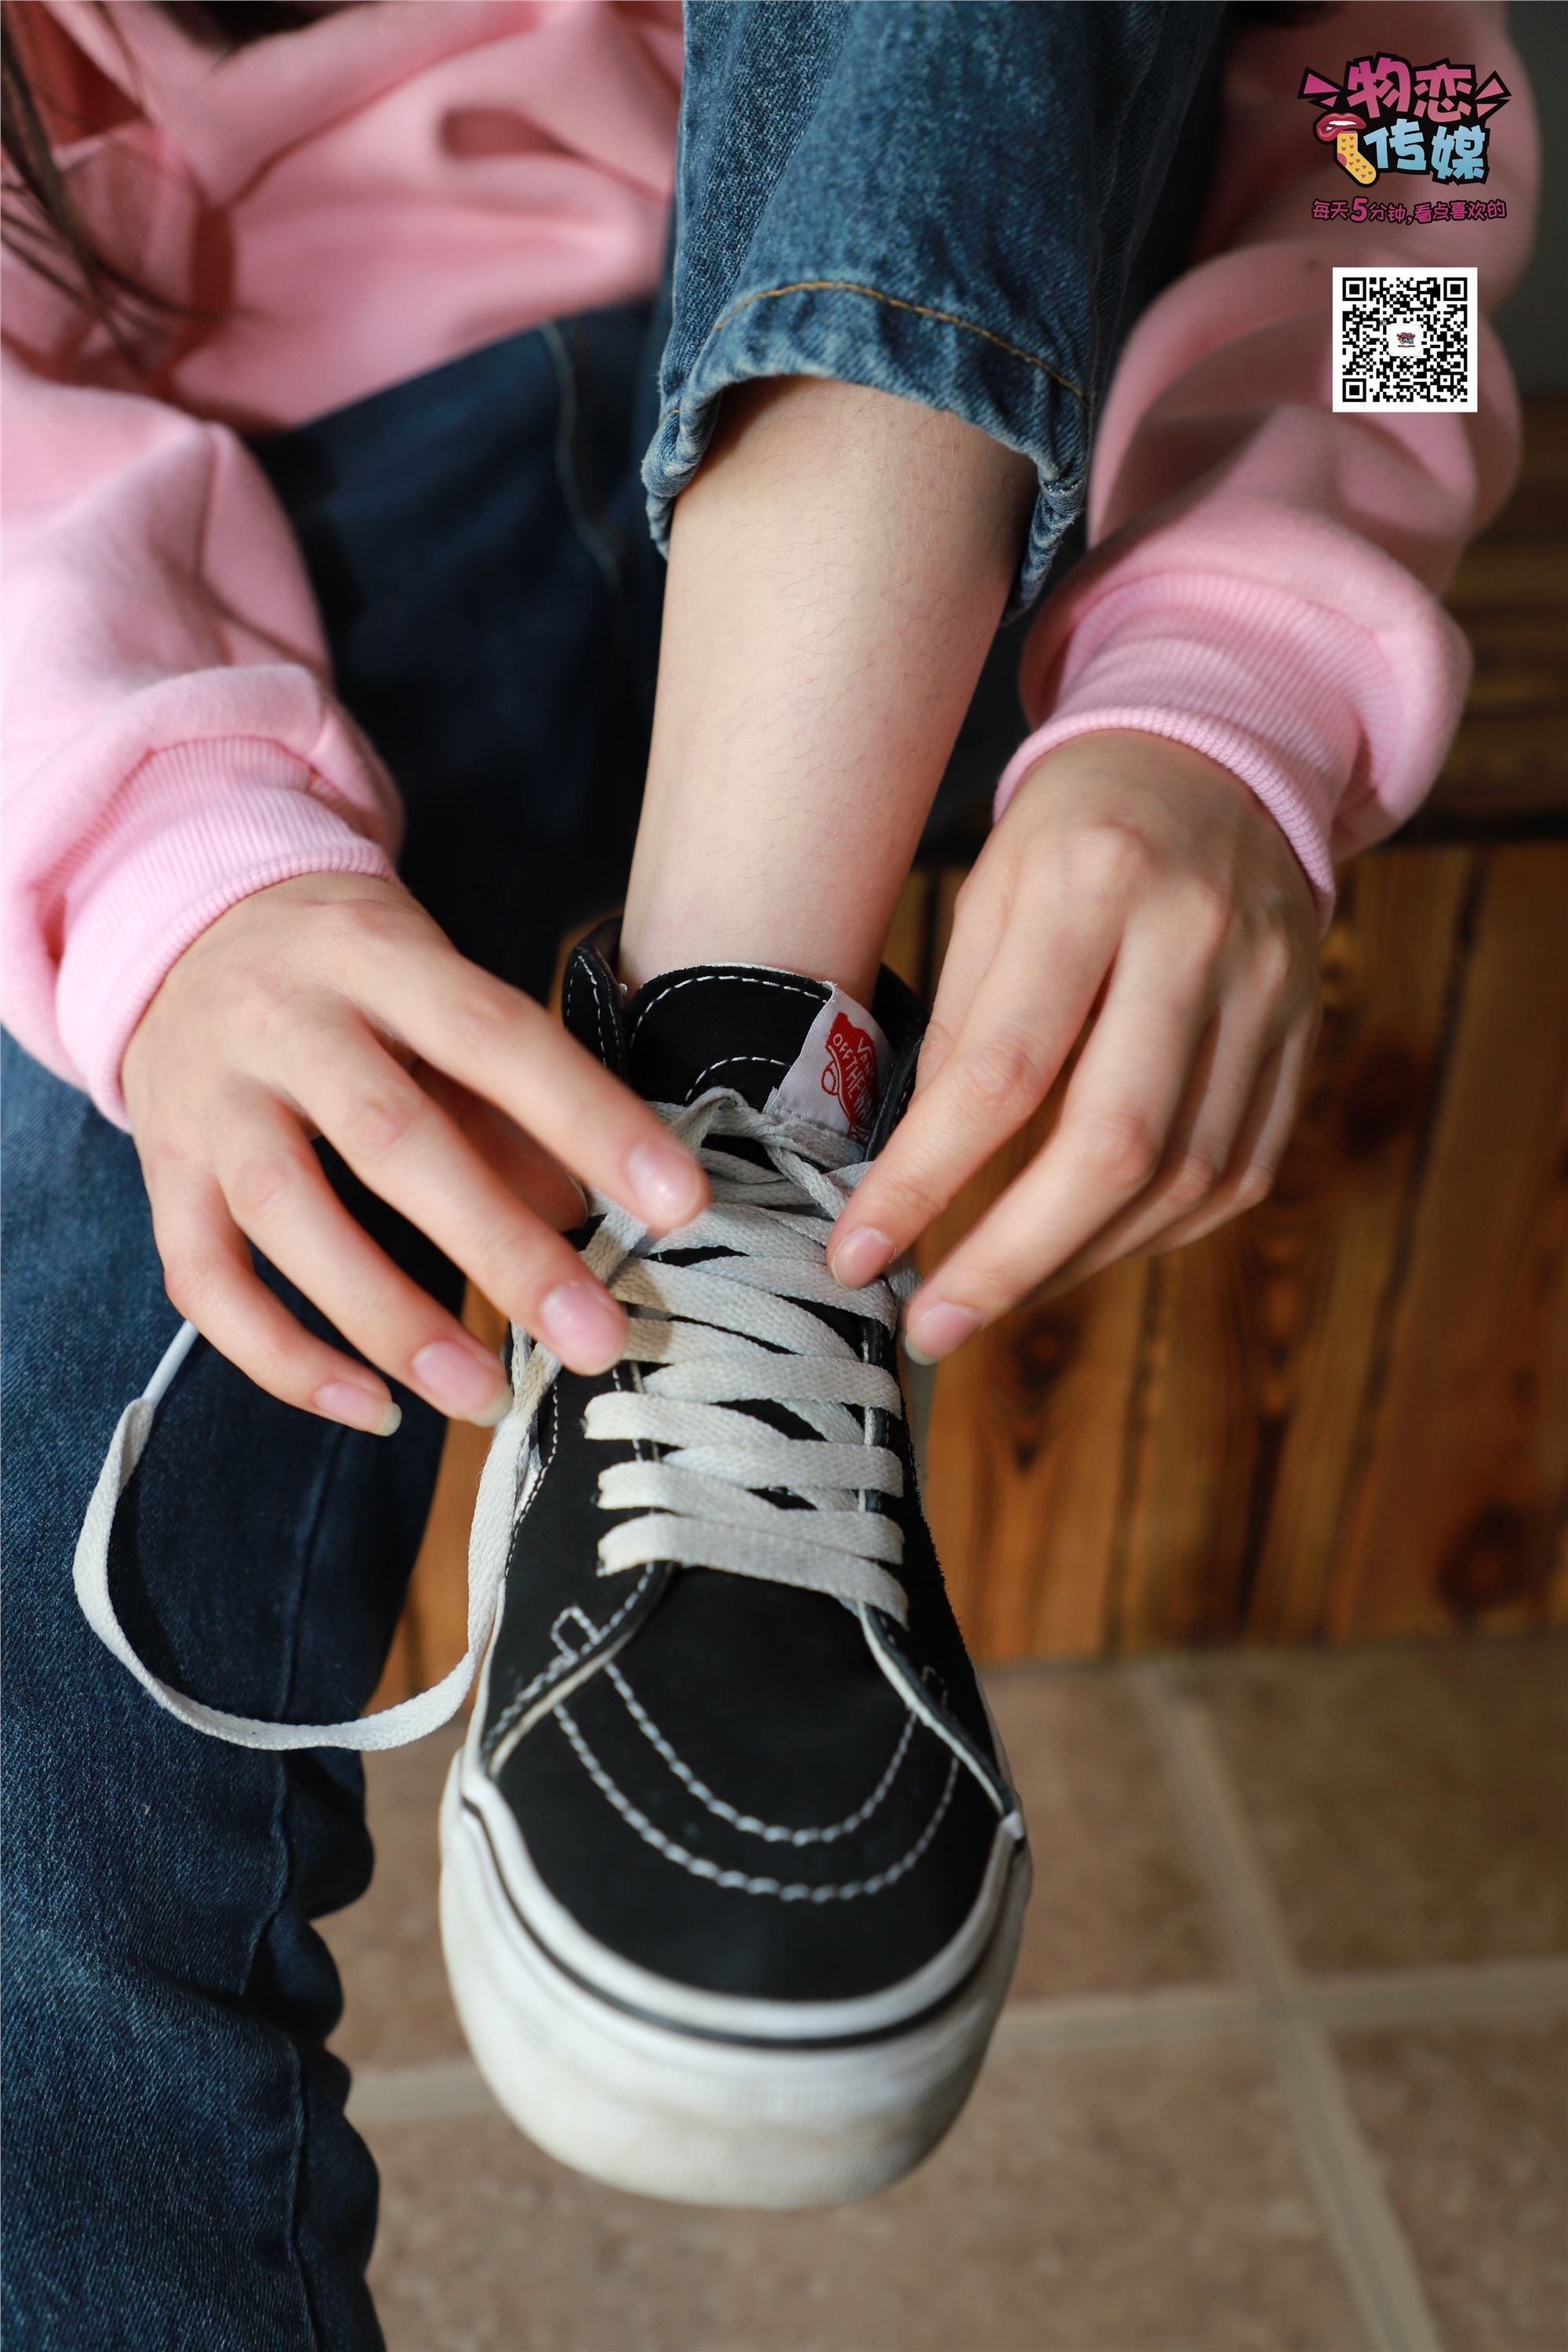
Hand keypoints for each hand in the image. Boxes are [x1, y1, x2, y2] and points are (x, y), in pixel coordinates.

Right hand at [122, 873, 707, 1430]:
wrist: (181, 919)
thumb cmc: (354, 975)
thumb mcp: (435, 992)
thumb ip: (508, 1102)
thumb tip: (589, 1223)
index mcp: (378, 954)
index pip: (496, 1037)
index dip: (591, 1122)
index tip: (681, 1205)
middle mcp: (282, 1018)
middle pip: (393, 1138)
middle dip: (503, 1250)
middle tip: (597, 1339)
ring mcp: (209, 1097)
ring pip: (290, 1216)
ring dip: (394, 1321)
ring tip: (488, 1398)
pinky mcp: (159, 1169)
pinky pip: (206, 1283)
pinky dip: (284, 1359)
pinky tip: (373, 1409)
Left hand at [828, 733, 1321, 1356]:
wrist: (1221, 761)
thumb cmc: (1073, 835)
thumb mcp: (988, 893)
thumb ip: (958, 1031)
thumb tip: (909, 1183)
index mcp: (1092, 881)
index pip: (1003, 1070)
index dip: (925, 1179)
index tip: (856, 1252)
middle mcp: (1197, 939)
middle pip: (1111, 1146)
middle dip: (1009, 1261)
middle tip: (930, 1327)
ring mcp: (1268, 993)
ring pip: (1180, 1178)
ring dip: (1073, 1262)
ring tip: (988, 1299)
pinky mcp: (1302, 1039)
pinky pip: (1233, 1175)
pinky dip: (1148, 1234)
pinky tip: (1078, 1251)